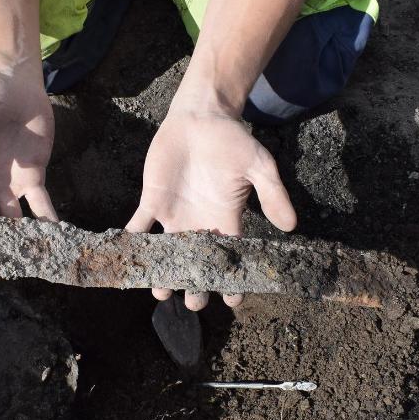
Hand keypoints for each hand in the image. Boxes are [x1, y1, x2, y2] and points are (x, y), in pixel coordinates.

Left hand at [126, 107, 296, 309]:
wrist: (201, 117)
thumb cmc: (232, 141)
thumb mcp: (260, 165)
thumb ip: (273, 194)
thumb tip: (290, 226)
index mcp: (226, 221)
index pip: (229, 258)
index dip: (231, 281)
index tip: (233, 301)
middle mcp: (199, 225)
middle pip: (196, 265)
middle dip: (194, 287)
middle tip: (192, 301)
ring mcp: (174, 215)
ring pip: (166, 254)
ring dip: (162, 272)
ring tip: (159, 291)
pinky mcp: (153, 201)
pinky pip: (140, 227)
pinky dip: (132, 241)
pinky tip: (127, 256)